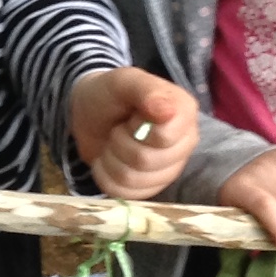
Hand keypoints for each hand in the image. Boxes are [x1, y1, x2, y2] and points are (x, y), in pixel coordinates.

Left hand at [69, 67, 199, 196]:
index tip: (131, 115)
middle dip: (120, 144)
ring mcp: (170, 168)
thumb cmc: (110, 94)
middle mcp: (185, 143)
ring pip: (134, 180)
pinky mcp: (152, 187)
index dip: (137, 128)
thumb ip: (146, 90)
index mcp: (184, 113)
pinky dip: (107, 177)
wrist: (90, 114)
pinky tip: (108, 161)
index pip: (164, 137)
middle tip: (117, 129)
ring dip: (111, 160)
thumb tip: (167, 111)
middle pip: (147, 161)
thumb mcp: (123, 82)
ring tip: (112, 143)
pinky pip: (127, 195)